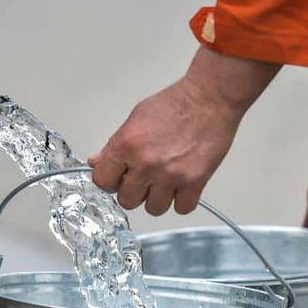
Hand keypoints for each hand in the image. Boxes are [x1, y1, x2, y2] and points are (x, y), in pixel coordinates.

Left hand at [89, 47, 279, 215]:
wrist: (209, 98)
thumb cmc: (175, 104)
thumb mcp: (136, 119)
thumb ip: (115, 145)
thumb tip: (98, 162)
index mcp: (127, 145)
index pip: (103, 182)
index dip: (110, 181)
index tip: (118, 178)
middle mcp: (146, 163)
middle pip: (127, 201)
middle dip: (134, 191)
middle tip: (144, 178)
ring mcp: (171, 175)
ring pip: (153, 209)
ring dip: (157, 198)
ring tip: (164, 182)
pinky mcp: (194, 182)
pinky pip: (181, 208)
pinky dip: (181, 201)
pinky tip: (181, 186)